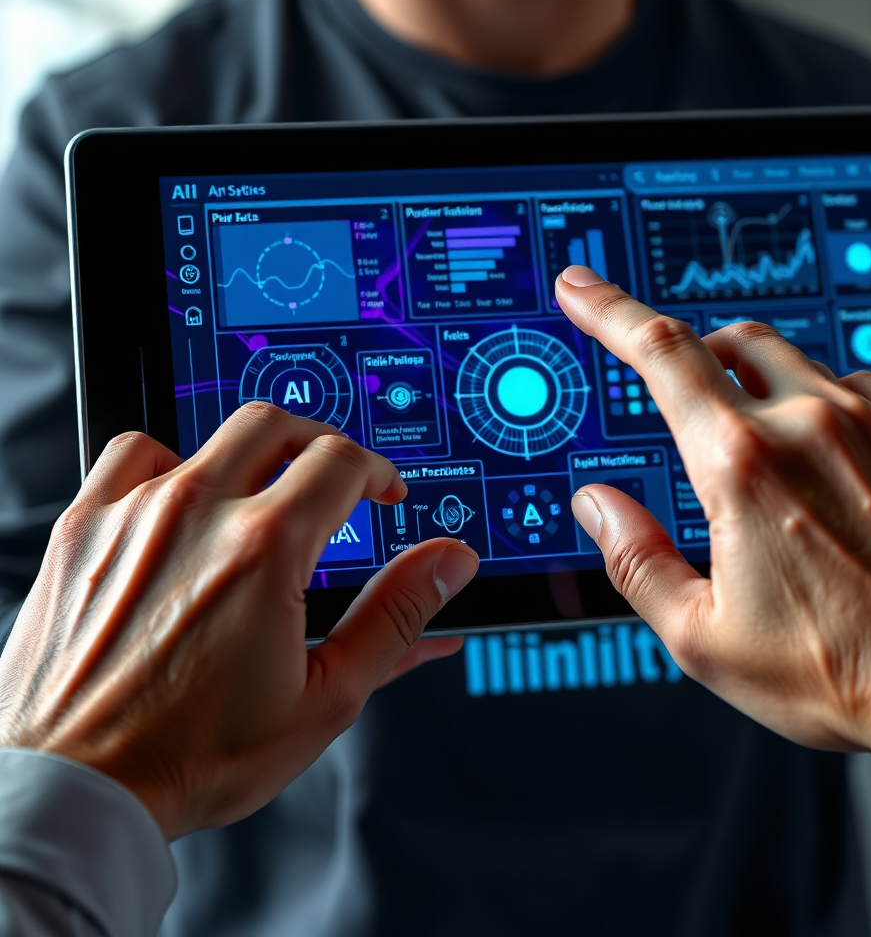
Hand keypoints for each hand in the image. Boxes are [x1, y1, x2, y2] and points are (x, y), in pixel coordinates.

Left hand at [0, 403, 477, 838]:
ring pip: (210, 434)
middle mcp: (197, 513)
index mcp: (265, 549)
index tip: (382, 494)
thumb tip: (450, 563)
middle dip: (321, 446)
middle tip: (333, 484)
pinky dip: (169, 463)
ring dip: (251, 454)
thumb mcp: (325, 697)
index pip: (342, 462)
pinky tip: (181, 502)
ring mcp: (134, 513)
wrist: (73, 789)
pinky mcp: (84, 526)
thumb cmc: (192, 756)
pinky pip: (133, 452)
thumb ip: (398, 616)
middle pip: (279, 426)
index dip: (377, 473)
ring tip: (262, 496)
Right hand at [557, 266, 870, 760]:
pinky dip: (826, 406)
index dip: (609, 310)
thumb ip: (635, 559)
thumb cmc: (840, 670)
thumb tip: (597, 506)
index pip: (661, 353)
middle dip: (695, 358)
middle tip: (686, 407)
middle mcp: (812, 423)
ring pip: (795, 361)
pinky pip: (859, 386)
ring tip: (769, 463)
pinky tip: (830, 464)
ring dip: (763, 388)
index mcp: (743, 464)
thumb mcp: (704, 636)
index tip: (582, 288)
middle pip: (730, 341)